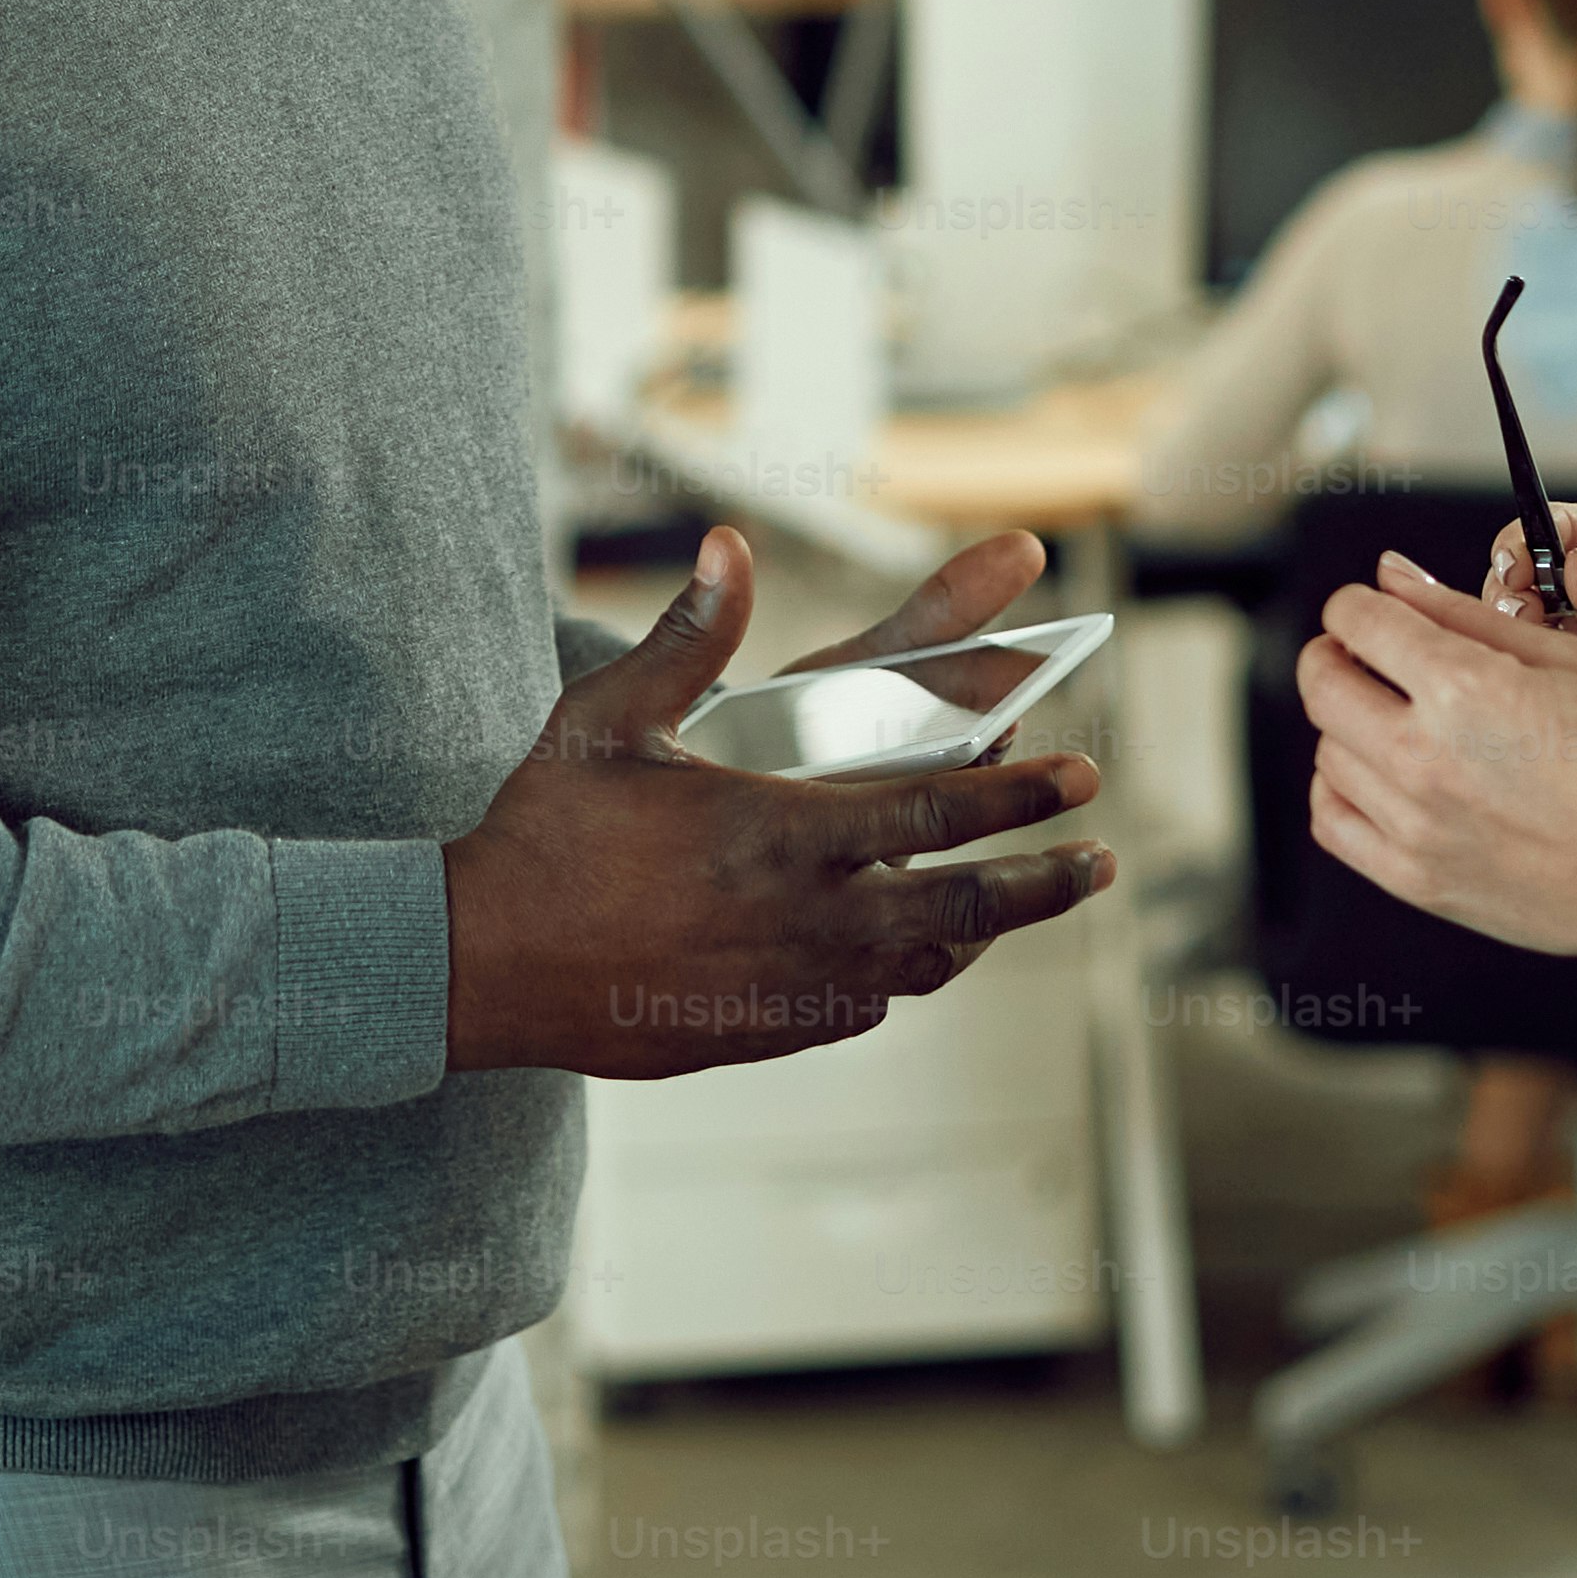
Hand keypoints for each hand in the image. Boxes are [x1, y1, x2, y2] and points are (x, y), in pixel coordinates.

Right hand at [448, 525, 1114, 1077]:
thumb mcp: (607, 719)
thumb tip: (729, 544)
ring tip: (1023, 908)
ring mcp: (786, 988)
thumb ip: (687, 637)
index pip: (935, 816)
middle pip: (960, 906)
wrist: (478, 967)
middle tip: (1098, 860)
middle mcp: (801, 920)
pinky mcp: (759, 1033)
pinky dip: (902, 978)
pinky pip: (860, 1008)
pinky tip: (911, 959)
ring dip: (983, 934)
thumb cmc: (541, 833)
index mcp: (779, 834)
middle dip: (1040, 880)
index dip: (1018, 797)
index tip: (1078, 778)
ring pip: (920, 966)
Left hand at [1294, 548, 1576, 993]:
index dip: (1355, 606)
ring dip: (1348, 726)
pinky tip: (1380, 779)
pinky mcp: (1414, 879)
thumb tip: (1389, 576)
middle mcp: (1424, 755)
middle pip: (1321, 683)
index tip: (1367, 614)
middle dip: (1335, 656)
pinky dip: (1340, 792)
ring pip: (1326, 752)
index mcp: (1462, 686)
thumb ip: (1459, 612)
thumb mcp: (1559, 659)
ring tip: (1397, 724)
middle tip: (1364, 659)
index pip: (1353, 619)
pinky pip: (1332, 822)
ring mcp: (1414, 824)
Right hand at [1498, 501, 1576, 820]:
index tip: (1516, 560)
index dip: (1532, 537)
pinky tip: (1541, 682)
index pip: (1569, 526)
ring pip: (1530, 628)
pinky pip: (1547, 681)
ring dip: (1516, 632)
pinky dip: (1531, 678)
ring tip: (1528, 646)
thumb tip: (1576, 570)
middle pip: (1533, 575)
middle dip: (1513, 586)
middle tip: (1516, 609)